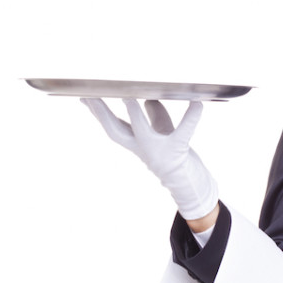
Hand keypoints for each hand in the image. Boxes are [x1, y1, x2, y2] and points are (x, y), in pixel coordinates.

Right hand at [81, 98, 218, 219]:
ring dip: (135, 116)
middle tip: (91, 98)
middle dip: (102, 115)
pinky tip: (197, 103)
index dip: (98, 112)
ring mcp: (159, 151)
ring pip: (142, 132)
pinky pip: (184, 131)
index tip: (85, 97)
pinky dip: (191, 117)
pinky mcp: (178, 151)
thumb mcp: (162, 131)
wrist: (188, 184)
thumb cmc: (173, 154)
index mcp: (136, 143)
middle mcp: (143, 148)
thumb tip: (148, 97)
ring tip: (131, 97)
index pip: (113, 126)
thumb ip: (154, 113)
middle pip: (116, 132)